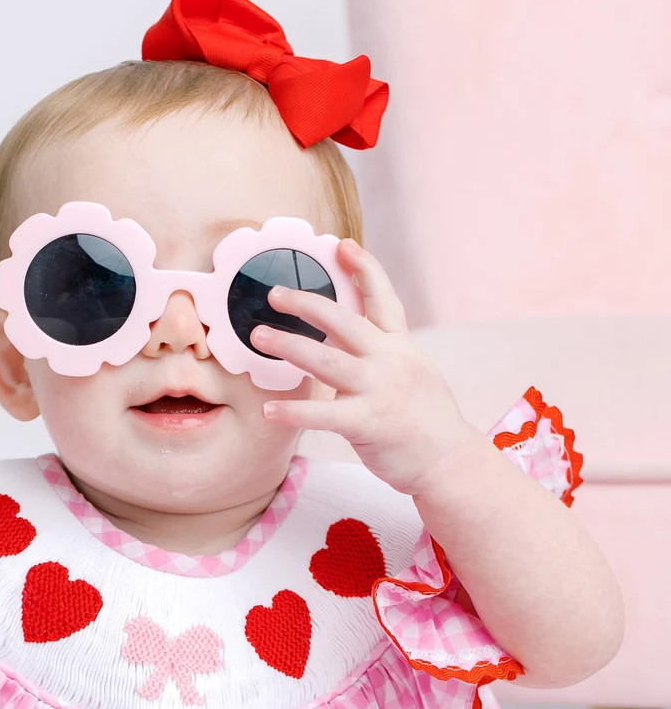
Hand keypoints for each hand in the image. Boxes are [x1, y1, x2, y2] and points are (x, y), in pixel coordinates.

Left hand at [251, 239, 484, 496]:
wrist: (449, 462)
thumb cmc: (425, 420)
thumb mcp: (412, 373)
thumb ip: (382, 353)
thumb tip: (346, 336)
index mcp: (401, 347)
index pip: (382, 299)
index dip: (364, 269)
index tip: (342, 246)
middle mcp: (391, 361)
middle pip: (344, 321)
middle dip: (308, 303)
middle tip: (275, 293)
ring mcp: (380, 390)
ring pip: (327, 361)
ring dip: (290, 345)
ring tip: (258, 336)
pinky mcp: (369, 423)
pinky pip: (324, 415)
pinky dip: (295, 412)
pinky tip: (269, 410)